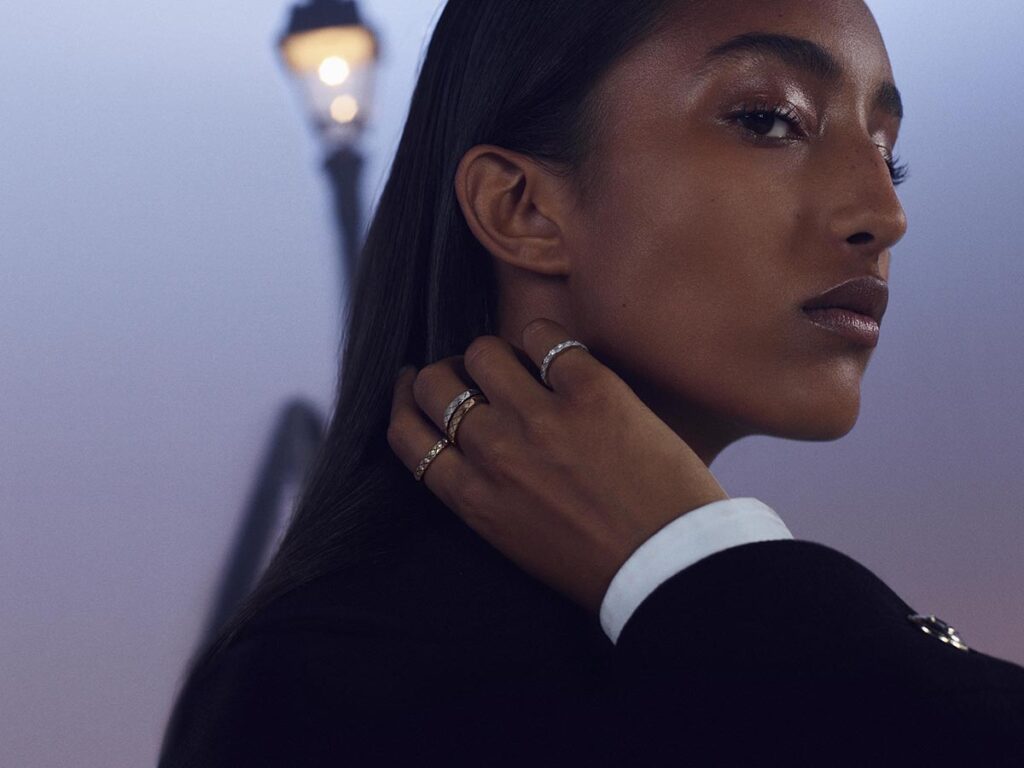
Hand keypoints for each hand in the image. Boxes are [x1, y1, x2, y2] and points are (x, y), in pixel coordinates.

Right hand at [387, 318, 728, 616]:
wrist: (668, 565)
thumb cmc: (597, 561)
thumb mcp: (514, 538)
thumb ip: (482, 489)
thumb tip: (470, 436)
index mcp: (472, 497)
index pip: (407, 433)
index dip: (405, 400)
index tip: (413, 384)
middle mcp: (494, 452)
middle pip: (435, 386)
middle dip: (446, 373)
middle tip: (471, 375)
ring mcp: (540, 417)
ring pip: (482, 352)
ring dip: (494, 355)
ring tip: (520, 365)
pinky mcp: (589, 389)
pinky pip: (544, 336)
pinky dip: (544, 339)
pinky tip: (557, 355)